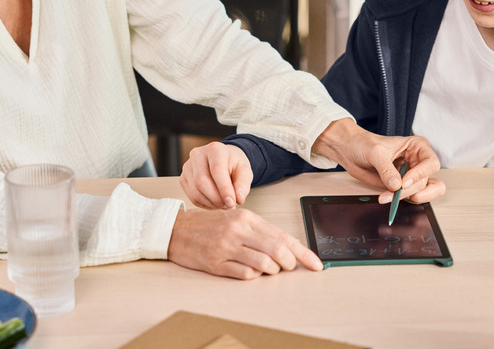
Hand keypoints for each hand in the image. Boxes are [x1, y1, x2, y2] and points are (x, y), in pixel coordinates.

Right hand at [167, 208, 322, 278]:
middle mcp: (238, 230)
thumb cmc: (209, 224)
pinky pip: (244, 274)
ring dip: (272, 271)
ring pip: (264, 264)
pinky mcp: (215, 263)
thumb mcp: (236, 219)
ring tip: (268, 268)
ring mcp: (226, 247)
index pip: (283, 236)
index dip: (303, 253)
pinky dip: (253, 276)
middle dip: (290, 263)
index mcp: (247, 217)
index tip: (316, 264)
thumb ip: (260, 231)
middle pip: (277, 251)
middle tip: (289, 267)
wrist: (176, 229)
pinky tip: (249, 271)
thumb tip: (287, 248)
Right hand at [180, 142, 252, 208]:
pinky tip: (214, 202)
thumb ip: (242, 185)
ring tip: (223, 204)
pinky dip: (204, 204)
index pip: (216, 170)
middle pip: (202, 182)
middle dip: (217, 199)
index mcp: (215, 149)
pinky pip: (191, 196)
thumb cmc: (233, 165)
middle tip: (229, 206)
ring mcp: (187, 166)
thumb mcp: (245, 171)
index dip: (224, 189)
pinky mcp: (183, 178)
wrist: (224, 160)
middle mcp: (198, 155)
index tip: (232, 203)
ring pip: (195, 192)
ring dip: (211, 203)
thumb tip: (238, 199)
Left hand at [312, 119, 444, 202]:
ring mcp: (411, 175)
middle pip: (425, 181)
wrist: (350, 151)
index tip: (403, 181)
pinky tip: (386, 197)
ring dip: (404, 197)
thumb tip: (396, 186)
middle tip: (393, 192)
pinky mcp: (402, 186)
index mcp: (417, 147)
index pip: (431, 163)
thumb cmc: (364, 143)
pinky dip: (400, 201)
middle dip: (409, 190)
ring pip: (421, 192)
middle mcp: (418, 161)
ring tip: (386, 196)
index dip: (420, 174)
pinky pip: (410, 198)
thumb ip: (386, 169)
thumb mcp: (375, 153)